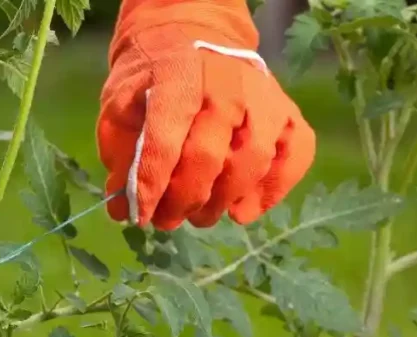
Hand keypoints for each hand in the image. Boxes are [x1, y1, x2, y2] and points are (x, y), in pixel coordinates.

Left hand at [97, 0, 315, 229]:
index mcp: (176, 78)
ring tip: (200, 217)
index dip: (151, 186)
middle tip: (167, 221)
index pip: (164, 141)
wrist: (191, 35)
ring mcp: (263, 96)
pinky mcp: (288, 111)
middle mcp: (226, 84)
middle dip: (183, 200)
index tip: (139, 216)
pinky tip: (243, 211)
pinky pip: (297, 154)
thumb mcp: (120, 107)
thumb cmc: (151, 81)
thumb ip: (120, 156)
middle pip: (208, 157)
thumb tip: (121, 210)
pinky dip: (273, 191)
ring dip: (224, 201)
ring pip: (253, 161)